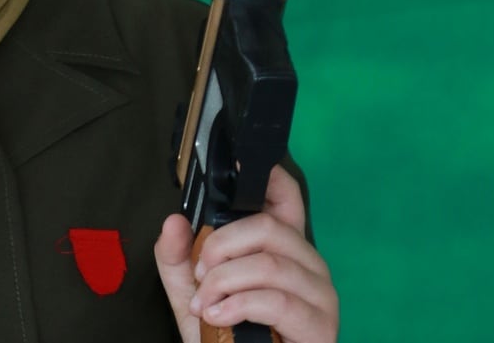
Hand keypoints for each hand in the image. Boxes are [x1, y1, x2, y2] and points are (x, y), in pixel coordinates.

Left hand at [153, 165, 338, 342]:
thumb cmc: (226, 335)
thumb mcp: (193, 293)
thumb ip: (178, 258)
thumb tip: (174, 221)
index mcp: (282, 249)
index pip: (286, 199)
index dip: (269, 179)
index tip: (238, 168)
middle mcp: (308, 265)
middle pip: (269, 227)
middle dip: (222, 246)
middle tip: (201, 273)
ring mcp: (320, 295)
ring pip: (268, 264)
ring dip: (224, 282)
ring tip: (206, 303)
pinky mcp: (320, 326)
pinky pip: (276, 301)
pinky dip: (236, 306)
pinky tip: (218, 317)